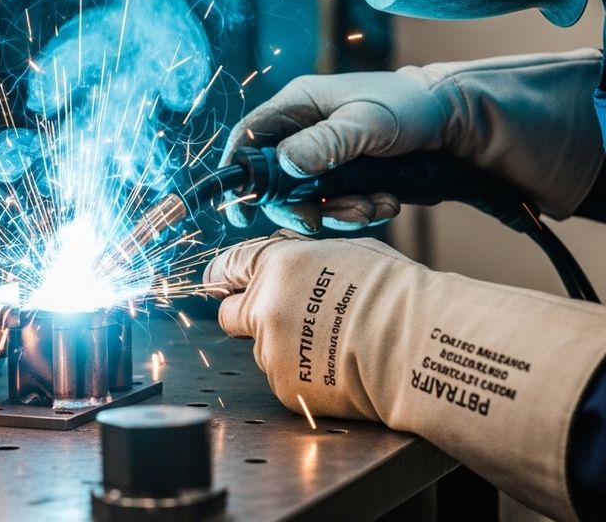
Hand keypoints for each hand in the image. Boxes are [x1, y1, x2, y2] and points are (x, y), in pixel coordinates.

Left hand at [203, 232, 605, 520]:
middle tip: (284, 321)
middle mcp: (264, 307)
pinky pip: (284, 379)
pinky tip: (337, 369)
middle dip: (248, 317)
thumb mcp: (346, 253)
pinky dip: (303, 377)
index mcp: (276, 266)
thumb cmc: (396, 295)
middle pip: (229, 315)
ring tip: (333, 347)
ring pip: (262, 350)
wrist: (419, 346)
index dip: (224, 276)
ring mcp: (272, 350)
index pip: (227, 266)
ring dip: (284, 349)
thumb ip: (301, 262)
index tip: (221, 283)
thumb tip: (286, 268)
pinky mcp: (286, 387)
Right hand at [220, 50, 603, 232]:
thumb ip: (325, 144)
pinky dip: (356, 212)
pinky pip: (334, 205)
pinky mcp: (346, 176)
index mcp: (298, 105)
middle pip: (275, 180)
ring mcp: (325, 155)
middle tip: (324, 221)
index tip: (241, 210)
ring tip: (373, 207)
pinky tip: (385, 203)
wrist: (461, 124)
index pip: (249, 139)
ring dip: (336, 213)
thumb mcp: (368, 124)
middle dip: (301, 206)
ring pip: (306, 198)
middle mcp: (305, 130)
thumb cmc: (413, 109)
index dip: (238, 174)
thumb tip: (285, 166)